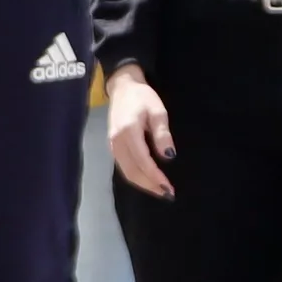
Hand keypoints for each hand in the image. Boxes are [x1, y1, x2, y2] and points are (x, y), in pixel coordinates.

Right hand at [107, 70, 176, 197]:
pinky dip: (136, 177)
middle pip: (132, 171)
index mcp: (128, 132)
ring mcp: (112, 145)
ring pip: (126, 172)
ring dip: (143, 184)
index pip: (142, 161)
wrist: (123, 88)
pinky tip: (148, 180)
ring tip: (160, 190)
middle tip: (167, 194)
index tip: (169, 187)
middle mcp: (117, 142)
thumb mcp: (157, 111)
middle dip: (150, 185)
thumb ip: (162, 133)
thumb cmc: (143, 97)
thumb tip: (168, 156)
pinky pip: (123, 167)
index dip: (155, 177)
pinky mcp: (112, 147)